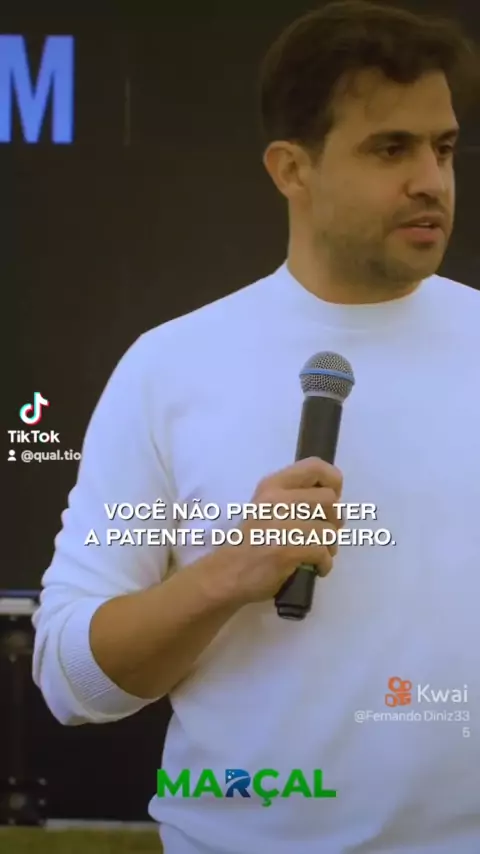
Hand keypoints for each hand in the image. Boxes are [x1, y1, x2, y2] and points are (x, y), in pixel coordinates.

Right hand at [210, 456, 342, 606]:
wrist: (226, 574)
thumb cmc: (250, 542)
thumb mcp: (266, 507)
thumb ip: (293, 498)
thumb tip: (331, 500)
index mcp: (273, 485)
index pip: (316, 466)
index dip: (333, 482)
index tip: (330, 500)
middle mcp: (276, 499)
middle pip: (329, 500)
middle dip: (334, 520)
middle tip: (323, 534)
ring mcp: (281, 524)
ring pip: (329, 529)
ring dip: (331, 546)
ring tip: (319, 554)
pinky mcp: (286, 550)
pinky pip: (323, 552)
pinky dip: (325, 564)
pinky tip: (316, 568)